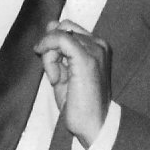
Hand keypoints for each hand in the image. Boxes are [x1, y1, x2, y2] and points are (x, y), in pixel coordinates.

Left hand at [36, 19, 111, 144]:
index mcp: (97, 47)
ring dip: (50, 57)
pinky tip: (54, 76)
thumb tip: (51, 25)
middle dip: (51, 47)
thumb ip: (58, 50)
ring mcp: (94, 50)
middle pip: (63, 28)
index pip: (68, 29)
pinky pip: (60, 39)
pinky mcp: (85, 58)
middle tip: (54, 73)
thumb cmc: (79, 103)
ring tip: (57, 80)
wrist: (93, 125)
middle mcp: (99, 44)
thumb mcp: (65, 71)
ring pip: (59, 35)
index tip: (53, 69)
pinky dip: (50, 55)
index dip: (53, 45)